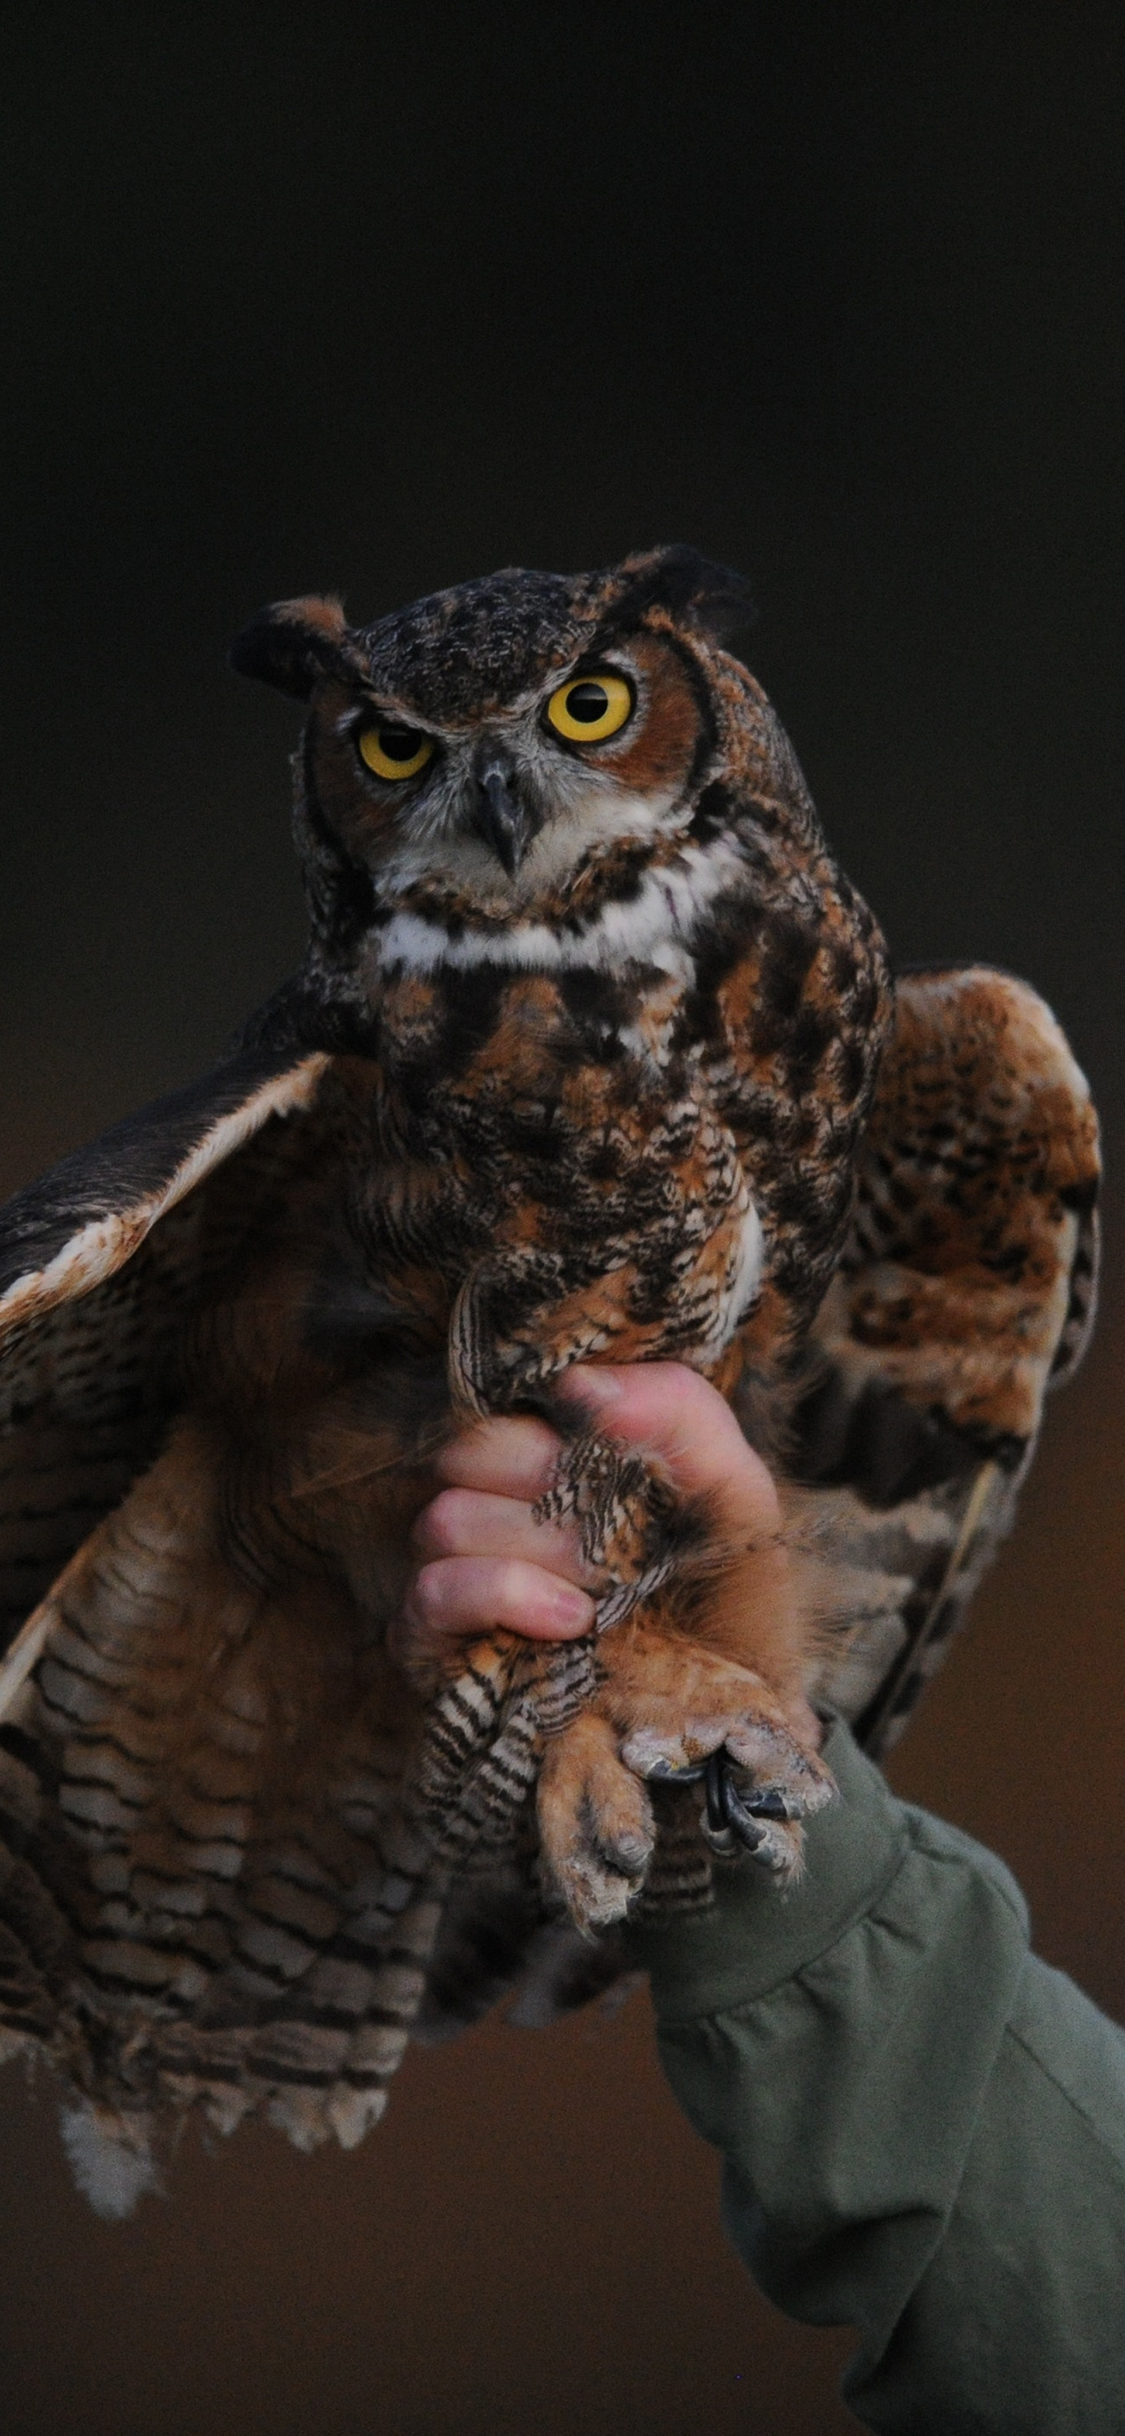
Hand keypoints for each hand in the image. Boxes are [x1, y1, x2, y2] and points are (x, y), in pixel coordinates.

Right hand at [394, 1361, 795, 1680]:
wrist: (730, 1737)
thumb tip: (580, 1385)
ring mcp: (460, 1584)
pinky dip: (502, 1592)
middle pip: (465, 1452)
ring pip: (442, 1519)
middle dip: (543, 1480)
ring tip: (603, 1589)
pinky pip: (432, 1591)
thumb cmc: (728, 1611)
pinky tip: (570, 1620)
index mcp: (557, 1470)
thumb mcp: (736, 1499)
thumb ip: (679, 1414)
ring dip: (534, 1546)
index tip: (617, 1445)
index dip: (561, 1419)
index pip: (515, 1405)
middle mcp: (497, 1518)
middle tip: (612, 1530)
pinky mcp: (437, 1653)